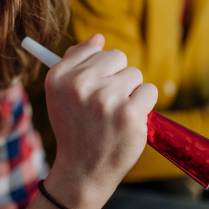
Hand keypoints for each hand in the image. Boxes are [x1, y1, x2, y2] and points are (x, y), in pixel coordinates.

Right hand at [44, 34, 157, 208]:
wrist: (83, 171)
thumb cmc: (75, 128)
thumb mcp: (60, 94)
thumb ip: (75, 62)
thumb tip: (99, 37)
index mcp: (58, 77)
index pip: (92, 48)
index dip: (98, 66)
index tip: (94, 84)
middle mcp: (79, 85)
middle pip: (117, 57)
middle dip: (117, 76)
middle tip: (105, 102)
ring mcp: (106, 100)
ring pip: (135, 74)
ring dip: (131, 92)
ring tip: (115, 114)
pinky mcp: (130, 115)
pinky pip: (149, 91)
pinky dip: (144, 104)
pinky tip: (129, 120)